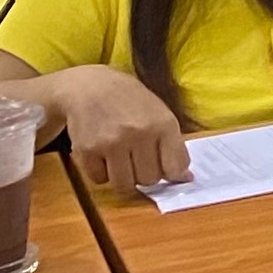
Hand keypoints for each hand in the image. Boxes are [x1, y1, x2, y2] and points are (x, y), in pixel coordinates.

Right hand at [47, 66, 192, 191]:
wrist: (90, 87)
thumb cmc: (131, 102)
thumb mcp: (160, 114)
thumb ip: (174, 145)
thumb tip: (185, 178)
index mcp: (163, 124)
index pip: (175, 167)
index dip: (172, 174)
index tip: (166, 170)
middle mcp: (139, 134)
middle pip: (150, 179)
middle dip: (146, 174)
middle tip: (138, 159)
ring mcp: (112, 143)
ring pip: (125, 185)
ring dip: (124, 179)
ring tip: (123, 162)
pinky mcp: (87, 150)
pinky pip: (99, 180)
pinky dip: (102, 174)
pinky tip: (103, 157)